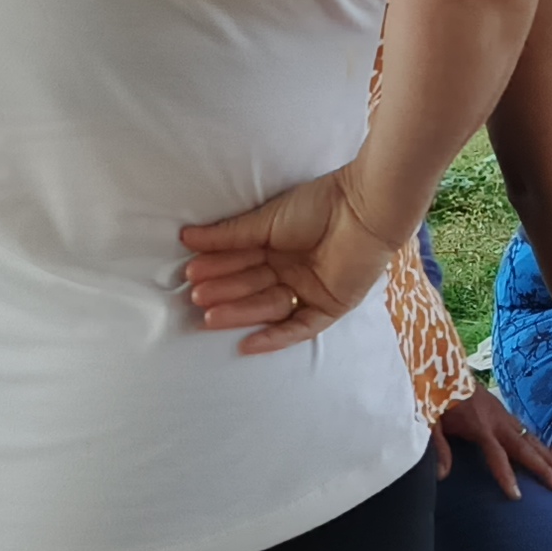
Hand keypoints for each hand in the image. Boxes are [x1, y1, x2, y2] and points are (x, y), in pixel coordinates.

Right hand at [178, 171, 400, 354]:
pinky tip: (247, 345)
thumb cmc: (318, 205)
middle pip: (253, 288)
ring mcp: (311, 290)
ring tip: (210, 316)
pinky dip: (275, 337)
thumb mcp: (266, 221)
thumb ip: (230, 236)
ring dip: (241, 313)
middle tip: (196, 298)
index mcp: (277, 249)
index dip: (217, 268)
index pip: (241, 263)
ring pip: (270, 308)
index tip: (190, 273)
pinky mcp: (332, 306)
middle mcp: (292, 272)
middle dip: (225, 293)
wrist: (363, 207)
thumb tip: (187, 237)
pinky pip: (301, 328)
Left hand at [434, 386, 551, 496]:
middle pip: (525, 448)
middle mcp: (497, 421)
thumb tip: (442, 475)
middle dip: (543, 468)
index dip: (507, 476)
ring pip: (531, 439)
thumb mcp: (430, 421)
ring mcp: (504, 416)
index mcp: (479, 426)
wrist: (445, 369)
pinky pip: (527, 432)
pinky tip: (550, 457)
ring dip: (549, 458)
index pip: (497, 455)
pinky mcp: (504, 412)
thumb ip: (438, 448)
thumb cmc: (435, 397)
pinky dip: (541, 446)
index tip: (517, 497)